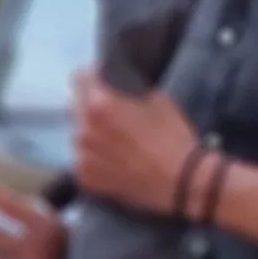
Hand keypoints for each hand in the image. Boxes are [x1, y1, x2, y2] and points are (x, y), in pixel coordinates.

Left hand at [67, 68, 202, 216]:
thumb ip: (131, 90)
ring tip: (120, 141)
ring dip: (93, 132)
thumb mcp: (160, 100)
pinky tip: (119, 160)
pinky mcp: (85, 176)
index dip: (92, 76)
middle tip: (116, 115)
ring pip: (80, 133)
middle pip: (76, 105)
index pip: (79, 77)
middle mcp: (83, 128)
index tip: (100, 80)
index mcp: (100, 104)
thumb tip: (120, 87)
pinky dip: (97, 157)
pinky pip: (84, 158)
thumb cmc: (174, 139)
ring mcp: (81, 154)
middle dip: (92, 106)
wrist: (181, 182)